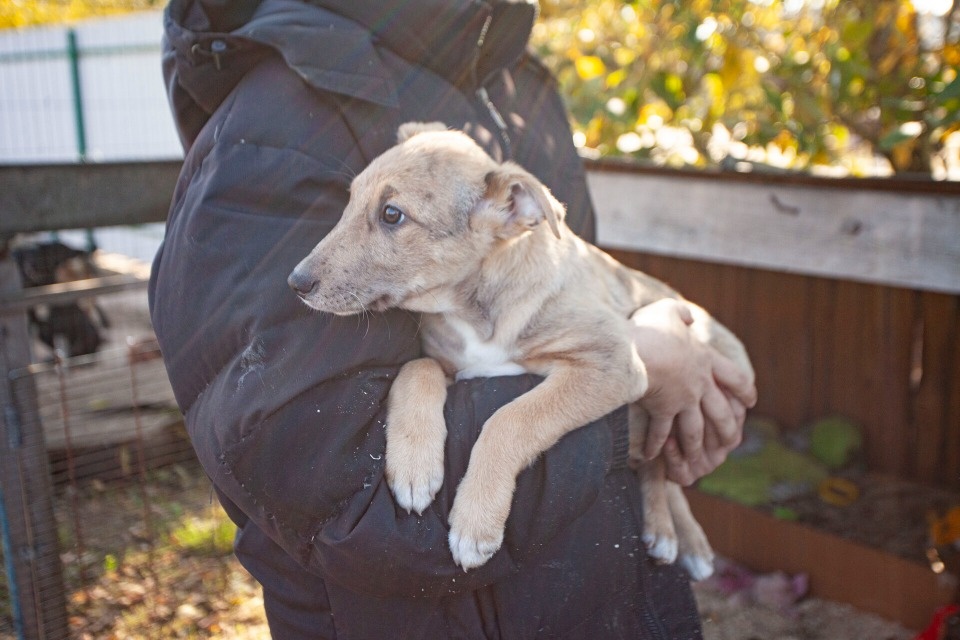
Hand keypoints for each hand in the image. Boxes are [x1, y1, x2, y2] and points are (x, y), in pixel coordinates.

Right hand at [630, 299, 756, 484]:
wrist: (638, 350)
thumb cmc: (651, 329)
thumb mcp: (668, 311)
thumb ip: (681, 315)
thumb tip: (688, 319)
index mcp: (704, 360)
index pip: (733, 377)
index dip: (743, 390)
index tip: (750, 403)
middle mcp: (699, 384)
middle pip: (720, 412)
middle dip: (727, 429)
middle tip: (732, 443)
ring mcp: (682, 400)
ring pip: (696, 430)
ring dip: (696, 448)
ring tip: (697, 463)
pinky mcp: (662, 411)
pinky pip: (661, 434)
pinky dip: (656, 447)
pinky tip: (651, 458)